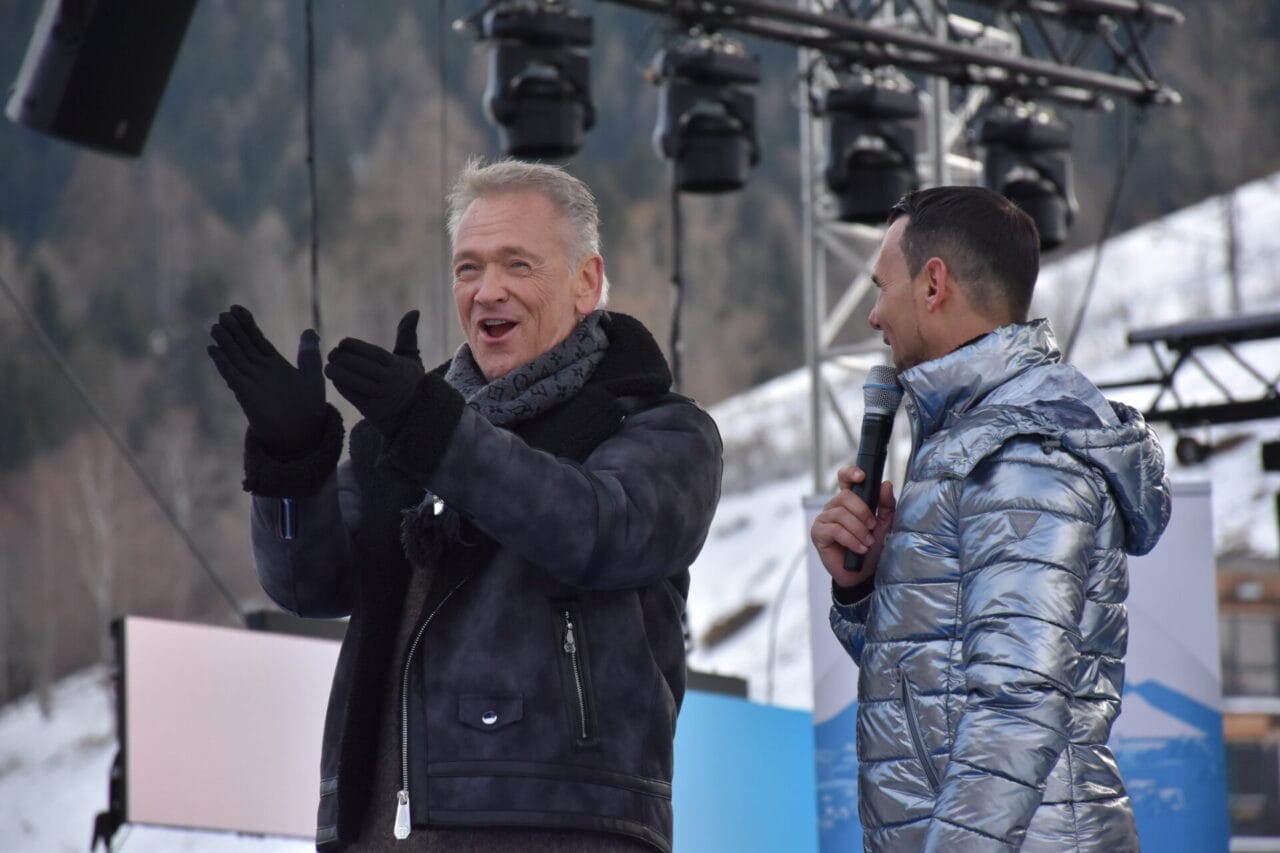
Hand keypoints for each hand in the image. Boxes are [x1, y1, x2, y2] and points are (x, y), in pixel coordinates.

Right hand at [208, 305, 326, 454]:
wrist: (303, 435)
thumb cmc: (310, 408)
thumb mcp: (312, 376)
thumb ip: (309, 353)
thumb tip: (309, 330)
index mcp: (275, 365)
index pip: (257, 340)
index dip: (247, 325)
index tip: (237, 308)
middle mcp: (260, 372)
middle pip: (243, 346)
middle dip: (234, 330)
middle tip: (223, 313)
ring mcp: (252, 382)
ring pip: (235, 358)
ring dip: (225, 343)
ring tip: (215, 326)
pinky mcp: (246, 395)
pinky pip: (232, 376)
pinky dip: (222, 363)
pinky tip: (212, 350)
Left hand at [325, 311, 424, 435]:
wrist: (416, 414)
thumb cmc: (409, 382)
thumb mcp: (411, 358)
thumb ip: (407, 335)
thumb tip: (414, 311)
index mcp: (398, 366)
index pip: (375, 353)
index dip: (356, 347)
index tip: (342, 342)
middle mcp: (392, 381)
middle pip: (365, 367)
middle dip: (345, 360)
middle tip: (331, 354)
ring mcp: (384, 397)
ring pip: (359, 383)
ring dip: (340, 374)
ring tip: (328, 367)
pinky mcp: (375, 411)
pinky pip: (356, 397)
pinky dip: (344, 388)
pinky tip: (335, 380)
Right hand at [811, 466, 896, 588]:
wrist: (862, 573)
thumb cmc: (871, 548)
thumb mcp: (884, 525)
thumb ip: (885, 505)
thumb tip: (885, 485)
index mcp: (849, 502)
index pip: (844, 479)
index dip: (850, 473)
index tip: (862, 477)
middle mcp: (834, 507)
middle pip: (845, 497)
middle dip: (862, 512)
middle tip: (872, 527)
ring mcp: (824, 519)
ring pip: (841, 514)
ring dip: (858, 530)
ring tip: (867, 542)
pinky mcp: (818, 534)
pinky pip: (834, 530)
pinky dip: (850, 539)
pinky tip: (859, 548)